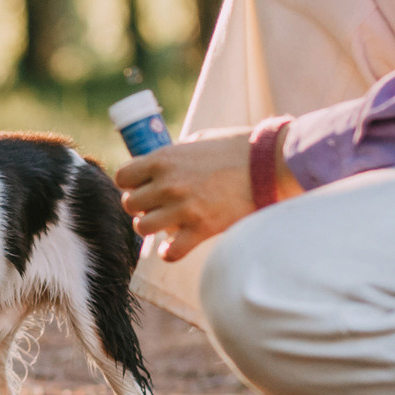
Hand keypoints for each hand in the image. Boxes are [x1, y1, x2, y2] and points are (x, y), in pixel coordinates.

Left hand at [115, 123, 299, 262]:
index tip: (140, 186)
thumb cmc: (238, 149)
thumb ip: (176, 155)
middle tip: (155, 206)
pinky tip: (176, 246)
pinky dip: (170, 252)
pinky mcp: (201, 229)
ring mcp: (183, 208)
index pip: (123, 177)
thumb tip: (160, 165)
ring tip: (166, 224)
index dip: (129, 183)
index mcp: (163, 159)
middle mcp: (167, 184)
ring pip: (143, 227)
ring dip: (152, 227)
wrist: (271, 165)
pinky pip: (170, 251)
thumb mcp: (199, 142)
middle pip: (130, 203)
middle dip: (140, 206)